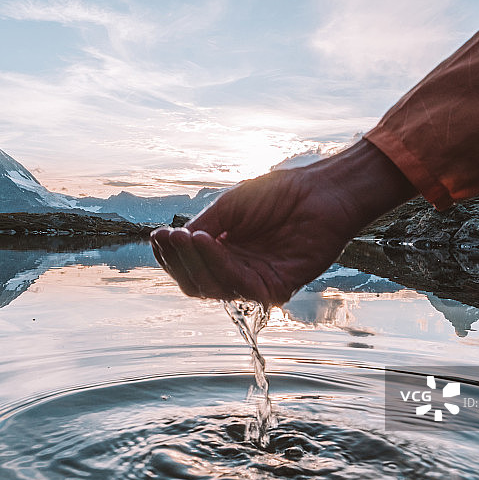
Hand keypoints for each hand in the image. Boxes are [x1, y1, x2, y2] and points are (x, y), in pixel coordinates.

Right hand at [150, 140, 416, 306]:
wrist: (321, 191)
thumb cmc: (278, 195)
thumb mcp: (228, 207)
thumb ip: (201, 228)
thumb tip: (168, 241)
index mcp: (224, 254)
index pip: (188, 267)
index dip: (170, 256)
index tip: (157, 236)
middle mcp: (237, 272)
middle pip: (195, 283)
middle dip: (178, 261)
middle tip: (171, 237)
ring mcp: (256, 282)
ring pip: (213, 288)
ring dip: (196, 261)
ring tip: (188, 236)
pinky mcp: (277, 289)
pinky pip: (241, 286)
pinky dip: (220, 265)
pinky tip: (209, 241)